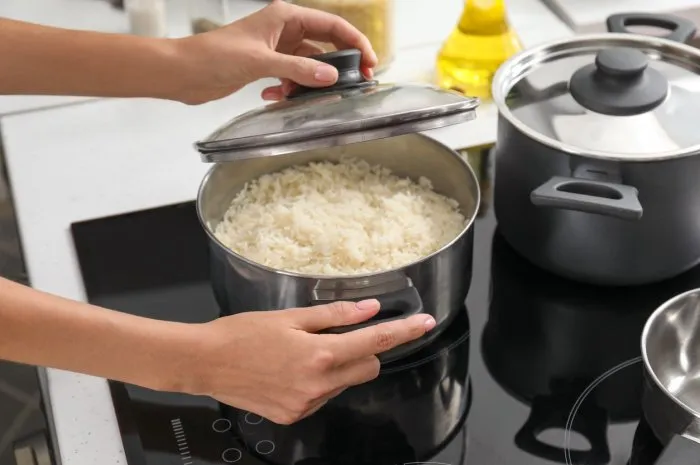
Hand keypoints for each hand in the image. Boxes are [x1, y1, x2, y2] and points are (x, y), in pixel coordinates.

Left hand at [174, 0, 377, 103]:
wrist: (183, 72)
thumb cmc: (213, 55)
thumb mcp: (261, 62)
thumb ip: (298, 69)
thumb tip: (331, 76)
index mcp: (285, 17)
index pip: (332, 25)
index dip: (355, 43)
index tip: (370, 63)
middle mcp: (284, 30)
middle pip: (325, 46)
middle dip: (337, 67)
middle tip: (353, 86)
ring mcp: (277, 49)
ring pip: (308, 65)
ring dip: (307, 82)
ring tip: (300, 95)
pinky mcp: (267, 67)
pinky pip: (292, 78)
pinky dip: (288, 89)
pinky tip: (274, 97)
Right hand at [191, 299, 435, 423]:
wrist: (205, 362)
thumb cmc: (243, 333)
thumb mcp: (291, 316)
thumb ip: (336, 315)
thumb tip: (370, 310)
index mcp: (320, 355)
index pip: (376, 343)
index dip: (404, 332)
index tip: (424, 324)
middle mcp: (319, 385)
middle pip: (367, 368)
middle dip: (365, 351)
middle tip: (342, 335)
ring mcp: (306, 404)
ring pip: (344, 383)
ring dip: (338, 367)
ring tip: (304, 352)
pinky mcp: (293, 416)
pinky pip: (322, 397)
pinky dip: (319, 382)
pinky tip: (292, 370)